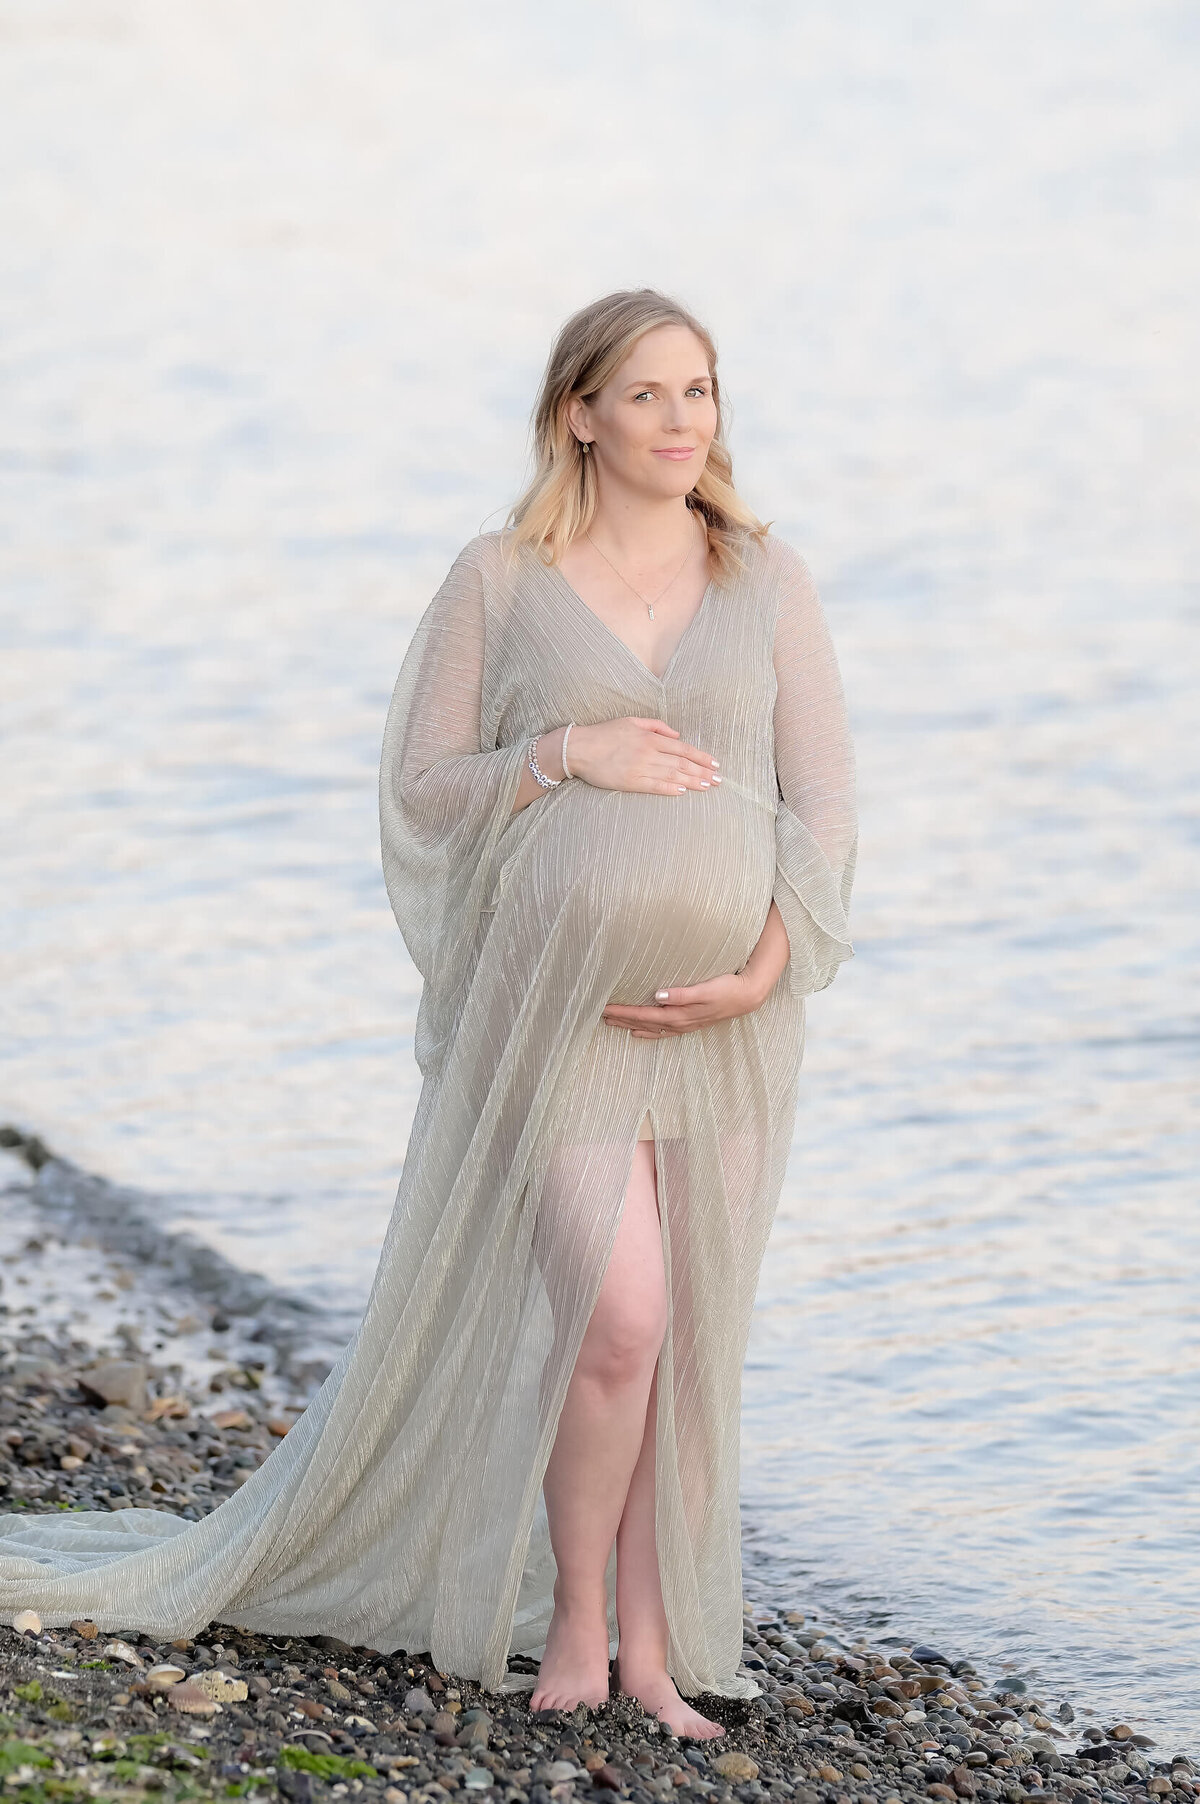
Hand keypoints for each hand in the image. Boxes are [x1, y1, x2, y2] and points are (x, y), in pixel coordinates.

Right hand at [567, 717, 719, 795]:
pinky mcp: (630, 782)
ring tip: (708, 787)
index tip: (715, 764)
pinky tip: (682, 792)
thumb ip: (656, 726)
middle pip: (683, 763)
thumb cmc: (604, 734)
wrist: (579, 748)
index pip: (683, 748)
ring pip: (672, 775)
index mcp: (650, 738)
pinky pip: (654, 786)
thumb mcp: (631, 721)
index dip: (702, 757)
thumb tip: (676, 734)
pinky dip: (670, 789)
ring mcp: (640, 768)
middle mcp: (649, 752)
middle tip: (720, 780)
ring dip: (692, 782)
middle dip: (703, 772)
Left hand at [601, 971, 765, 1037]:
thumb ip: (682, 994)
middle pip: (643, 1023)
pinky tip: (640, 1032)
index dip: (623, 1012)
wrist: (748, 997)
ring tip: (612, 1023)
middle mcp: (679, 1023)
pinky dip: (648, 1032)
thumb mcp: (705, 990)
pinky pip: (662, 1031)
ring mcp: (684, 1024)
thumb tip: (658, 995)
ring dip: (630, 1025)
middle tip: (599, 1014)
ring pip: (650, 1028)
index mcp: (679, 1015)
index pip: (644, 1014)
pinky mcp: (690, 1022)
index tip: (605, 1008)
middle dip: (621, 1019)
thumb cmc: (727, 990)